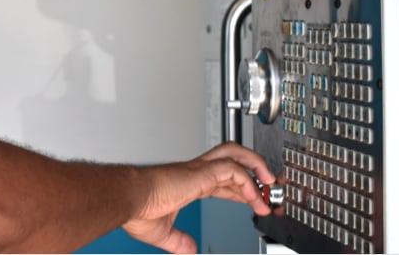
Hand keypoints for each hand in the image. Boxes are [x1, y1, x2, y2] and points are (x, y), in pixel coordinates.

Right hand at [122, 142, 275, 253]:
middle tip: (270, 188)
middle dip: (255, 171)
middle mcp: (195, 172)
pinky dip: (248, 181)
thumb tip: (190, 250)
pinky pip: (233, 169)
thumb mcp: (163, 232)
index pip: (223, 179)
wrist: (128, 198)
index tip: (255, 200)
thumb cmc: (137, 208)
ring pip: (235, 154)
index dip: (243, 189)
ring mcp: (198, 170)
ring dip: (257, 167)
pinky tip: (254, 196)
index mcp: (188, 183)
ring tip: (270, 184)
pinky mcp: (200, 173)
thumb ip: (179, 241)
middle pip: (232, 157)